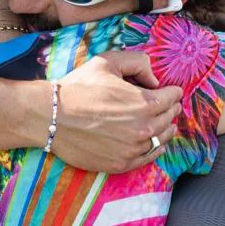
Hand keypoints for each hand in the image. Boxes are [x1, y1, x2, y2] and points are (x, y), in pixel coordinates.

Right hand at [55, 51, 181, 172]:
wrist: (52, 116)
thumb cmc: (78, 87)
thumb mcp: (108, 61)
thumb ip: (138, 62)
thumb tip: (154, 79)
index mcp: (145, 102)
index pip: (172, 97)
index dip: (172, 91)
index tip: (170, 90)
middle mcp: (143, 128)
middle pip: (170, 118)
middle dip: (171, 108)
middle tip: (169, 104)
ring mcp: (133, 149)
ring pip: (162, 139)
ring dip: (166, 128)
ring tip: (165, 123)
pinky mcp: (121, 164)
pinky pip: (149, 157)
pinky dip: (156, 149)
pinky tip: (157, 144)